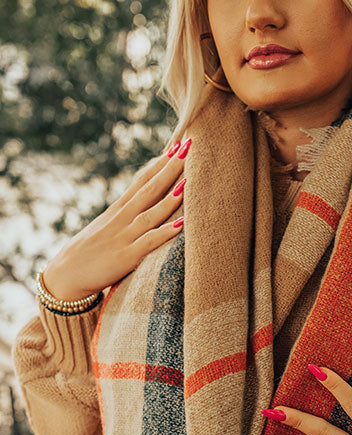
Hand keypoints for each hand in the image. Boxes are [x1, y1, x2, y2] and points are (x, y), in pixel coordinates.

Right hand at [42, 138, 190, 302]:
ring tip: (189, 179)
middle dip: (169, 168)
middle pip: (149, 189)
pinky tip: (182, 224)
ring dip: (171, 196)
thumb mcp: (106, 228)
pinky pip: (149, 243)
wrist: (65, 276)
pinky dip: (165, 233)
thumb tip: (140, 205)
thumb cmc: (88, 254)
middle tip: (188, 145)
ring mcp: (124, 237)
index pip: (141, 181)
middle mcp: (122, 219)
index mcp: (118, 210)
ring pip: (151, 212)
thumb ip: (124, 216)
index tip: (176, 144)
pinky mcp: (126, 257)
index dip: (159, 163)